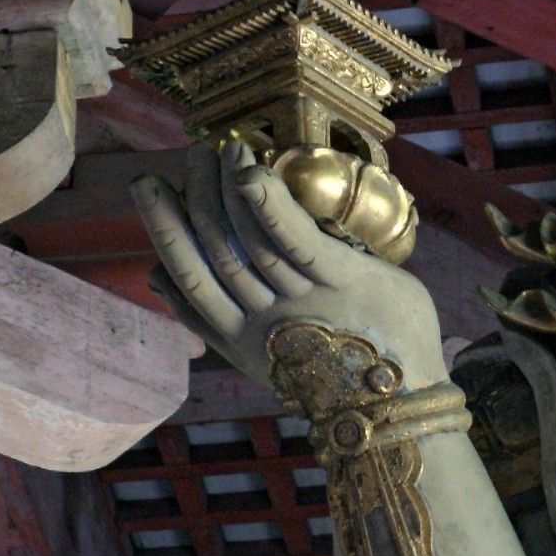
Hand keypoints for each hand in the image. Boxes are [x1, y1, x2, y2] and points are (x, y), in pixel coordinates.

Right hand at [131, 140, 449, 392]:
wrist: (406, 407)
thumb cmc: (334, 369)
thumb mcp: (263, 350)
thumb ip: (211, 319)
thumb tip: (155, 278)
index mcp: (242, 337)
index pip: (190, 278)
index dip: (166, 230)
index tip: (149, 186)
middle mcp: (265, 322)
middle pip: (214, 255)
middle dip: (194, 199)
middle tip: (188, 153)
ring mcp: (304, 302)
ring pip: (249, 244)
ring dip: (228, 192)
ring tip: (222, 148)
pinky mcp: (346, 282)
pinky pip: (299, 243)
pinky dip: (271, 209)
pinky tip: (249, 175)